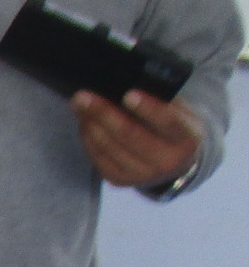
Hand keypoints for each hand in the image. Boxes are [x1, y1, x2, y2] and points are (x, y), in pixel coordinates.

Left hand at [72, 90, 201, 188]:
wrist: (176, 163)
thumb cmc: (175, 129)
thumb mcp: (181, 112)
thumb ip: (161, 101)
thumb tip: (123, 86)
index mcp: (187, 138)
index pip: (167, 121)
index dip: (147, 108)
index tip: (128, 94)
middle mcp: (166, 161)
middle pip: (129, 135)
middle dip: (103, 113)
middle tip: (83, 96)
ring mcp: (142, 175)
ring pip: (109, 148)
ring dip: (90, 124)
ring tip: (79, 106)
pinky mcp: (121, 181)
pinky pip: (98, 158)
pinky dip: (88, 138)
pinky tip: (84, 123)